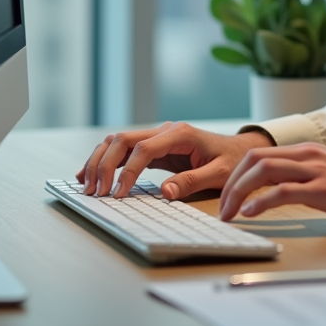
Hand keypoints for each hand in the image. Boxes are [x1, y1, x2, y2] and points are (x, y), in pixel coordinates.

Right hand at [76, 122, 273, 199]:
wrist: (240, 150)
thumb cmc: (232, 161)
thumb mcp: (220, 173)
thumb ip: (193, 181)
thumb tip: (165, 191)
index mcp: (180, 134)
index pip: (143, 149)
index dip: (127, 171)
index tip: (118, 195)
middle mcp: (164, 131)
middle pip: (122, 140)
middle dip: (104, 165)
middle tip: (94, 192)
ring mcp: (157, 137)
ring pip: (118, 141)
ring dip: (100, 160)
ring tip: (85, 184)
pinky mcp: (154, 147)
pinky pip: (124, 150)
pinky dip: (106, 160)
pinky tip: (92, 174)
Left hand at [218, 142, 325, 227]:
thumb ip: (301, 175)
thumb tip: (273, 189)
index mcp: (306, 150)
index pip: (259, 154)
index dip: (236, 175)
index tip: (227, 197)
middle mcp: (307, 155)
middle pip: (254, 159)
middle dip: (231, 183)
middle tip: (222, 208)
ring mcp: (315, 170)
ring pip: (263, 171)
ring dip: (239, 193)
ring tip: (229, 213)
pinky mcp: (323, 189)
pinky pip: (283, 191)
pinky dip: (260, 201)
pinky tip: (250, 213)